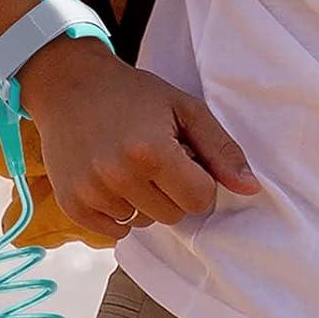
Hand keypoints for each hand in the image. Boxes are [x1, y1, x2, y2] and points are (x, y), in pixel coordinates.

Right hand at [22, 37, 258, 239]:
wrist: (67, 85)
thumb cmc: (133, 95)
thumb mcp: (183, 108)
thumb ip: (221, 150)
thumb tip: (251, 189)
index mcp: (152, 151)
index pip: (200, 200)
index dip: (197, 181)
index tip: (181, 158)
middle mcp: (120, 176)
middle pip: (173, 217)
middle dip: (171, 192)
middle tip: (151, 158)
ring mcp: (93, 193)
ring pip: (144, 224)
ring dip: (143, 202)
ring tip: (127, 165)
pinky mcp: (73, 205)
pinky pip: (115, 233)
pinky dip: (118, 213)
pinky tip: (109, 180)